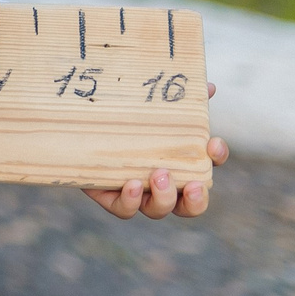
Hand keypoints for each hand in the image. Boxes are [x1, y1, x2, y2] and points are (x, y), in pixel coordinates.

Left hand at [85, 82, 226, 218]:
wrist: (78, 128)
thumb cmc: (123, 117)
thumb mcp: (147, 105)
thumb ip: (176, 99)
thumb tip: (206, 86)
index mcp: (178, 162)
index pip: (207, 164)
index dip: (216, 158)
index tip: (213, 143)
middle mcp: (162, 184)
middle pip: (190, 205)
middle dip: (197, 199)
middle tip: (193, 184)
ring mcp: (138, 194)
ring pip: (158, 209)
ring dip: (164, 197)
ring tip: (159, 174)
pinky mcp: (110, 197)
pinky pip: (124, 209)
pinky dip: (130, 201)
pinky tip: (131, 184)